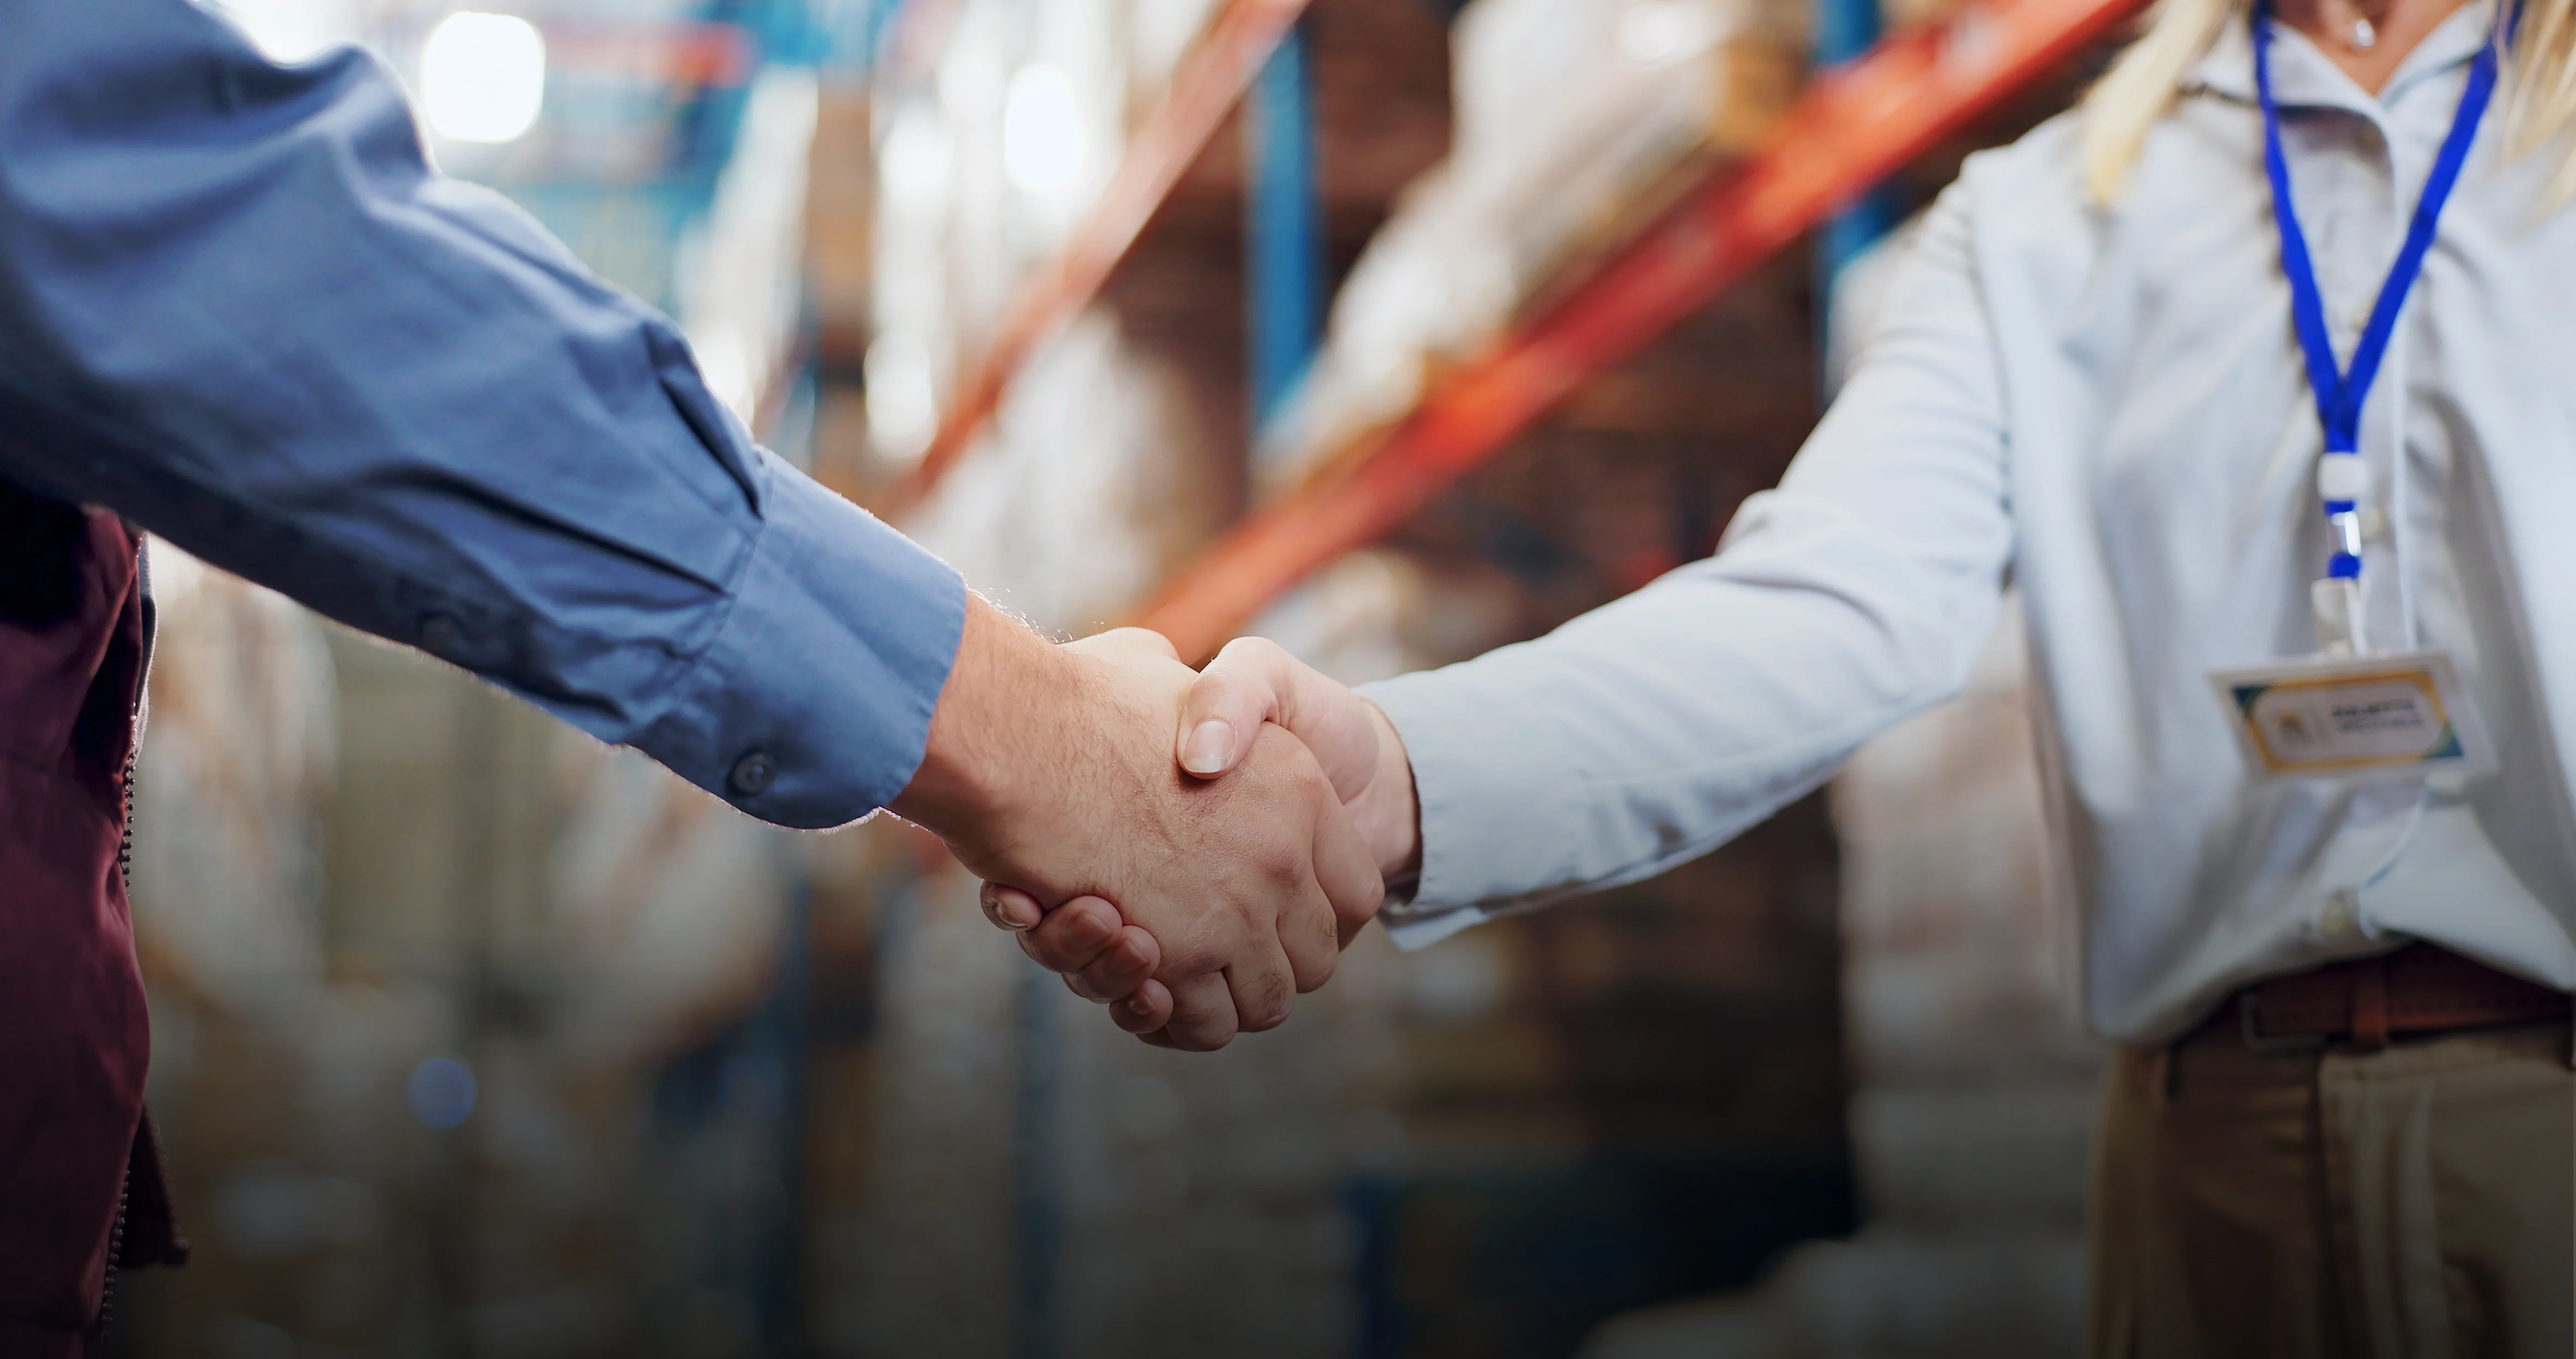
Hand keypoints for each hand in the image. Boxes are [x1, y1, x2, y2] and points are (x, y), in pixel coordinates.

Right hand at [892, 601, 1382, 1048]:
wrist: (1012, 722)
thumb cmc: (1090, 694)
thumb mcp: (1176, 678)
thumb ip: (1211, 706)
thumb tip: (1210, 738)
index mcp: (1301, 788)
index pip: (1355, 892)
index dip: (1318, 915)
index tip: (1277, 917)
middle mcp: (1282, 856)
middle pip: (1314, 963)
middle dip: (1266, 970)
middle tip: (1206, 948)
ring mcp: (1234, 912)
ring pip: (1264, 1004)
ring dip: (1216, 1002)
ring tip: (1162, 967)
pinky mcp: (1178, 959)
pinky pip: (1199, 1023)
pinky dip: (1170, 1018)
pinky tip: (1140, 986)